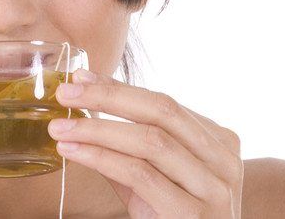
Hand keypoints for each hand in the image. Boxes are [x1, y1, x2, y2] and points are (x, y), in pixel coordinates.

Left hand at [48, 69, 242, 217]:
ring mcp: (214, 189)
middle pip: (161, 112)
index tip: (80, 78)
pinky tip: (74, 151)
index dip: (118, 88)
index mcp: (218, 142)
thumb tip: (84, 105)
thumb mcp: (153, 178)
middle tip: (66, 93)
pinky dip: (102, 158)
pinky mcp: (192, 215)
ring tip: (60, 127)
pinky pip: (140, 175)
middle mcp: (224, 161)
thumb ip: (128, 146)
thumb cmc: (170, 218)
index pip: (162, 102)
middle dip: (108, 97)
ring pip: (150, 141)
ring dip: (97, 129)